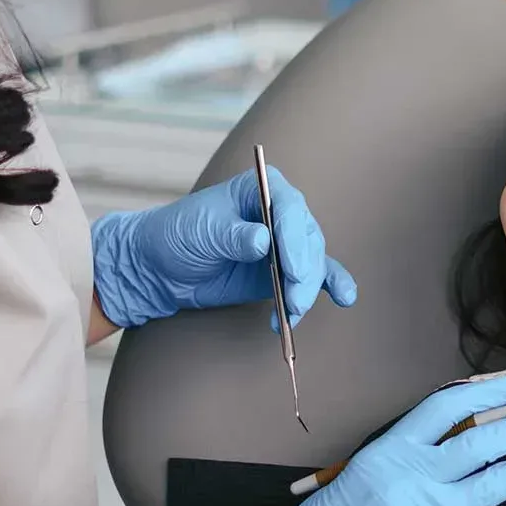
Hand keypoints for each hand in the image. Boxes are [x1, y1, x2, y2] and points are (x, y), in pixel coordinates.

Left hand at [91, 168, 355, 328]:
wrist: (159, 268)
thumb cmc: (177, 235)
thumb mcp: (201, 231)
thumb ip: (233, 235)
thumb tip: (262, 241)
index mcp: (261, 189)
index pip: (289, 208)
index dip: (294, 237)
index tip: (290, 267)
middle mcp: (279, 213)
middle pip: (307, 239)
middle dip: (303, 273)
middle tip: (294, 300)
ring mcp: (284, 244)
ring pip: (311, 263)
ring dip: (307, 290)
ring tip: (291, 315)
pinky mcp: (282, 272)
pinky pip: (312, 277)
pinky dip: (329, 286)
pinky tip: (345, 298)